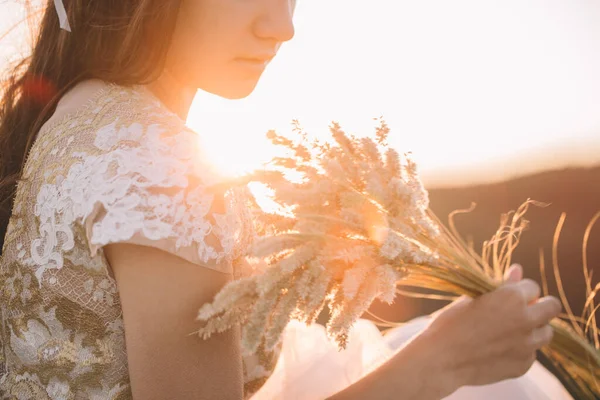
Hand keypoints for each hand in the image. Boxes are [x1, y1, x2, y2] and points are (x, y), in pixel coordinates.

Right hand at [423, 264, 561, 392]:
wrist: (440, 359)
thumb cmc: (451, 323)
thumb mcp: (473, 298)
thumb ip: (501, 285)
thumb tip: (517, 269)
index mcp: (512, 298)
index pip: (532, 287)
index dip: (519, 289)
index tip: (507, 295)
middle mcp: (525, 320)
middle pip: (552, 307)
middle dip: (541, 306)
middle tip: (524, 309)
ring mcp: (527, 345)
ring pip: (547, 333)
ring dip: (534, 329)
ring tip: (510, 331)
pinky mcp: (523, 365)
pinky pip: (531, 353)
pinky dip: (521, 350)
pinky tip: (499, 349)